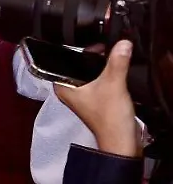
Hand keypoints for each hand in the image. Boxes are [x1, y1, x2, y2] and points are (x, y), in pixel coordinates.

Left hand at [53, 41, 139, 156]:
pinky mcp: (95, 99)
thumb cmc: (109, 118)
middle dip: (90, 56)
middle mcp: (69, 91)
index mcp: (63, 87)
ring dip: (99, 65)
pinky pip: (98, 80)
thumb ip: (116, 62)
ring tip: (110, 56)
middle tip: (103, 48)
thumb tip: (121, 44)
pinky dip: (105, 74)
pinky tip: (114, 69)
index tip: (89, 44)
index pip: (61, 61)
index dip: (75, 51)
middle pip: (76, 65)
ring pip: (88, 73)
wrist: (121, 139)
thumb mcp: (113, 83)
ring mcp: (82, 96)